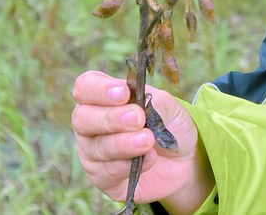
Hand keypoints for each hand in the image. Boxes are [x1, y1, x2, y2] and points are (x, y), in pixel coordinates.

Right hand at [71, 70, 213, 213]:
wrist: (182, 157)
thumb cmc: (167, 123)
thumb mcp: (167, 105)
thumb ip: (152, 102)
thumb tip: (138, 107)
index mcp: (101, 97)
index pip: (85, 87)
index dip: (99, 89)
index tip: (124, 93)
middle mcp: (90, 124)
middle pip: (83, 119)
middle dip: (110, 118)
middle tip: (137, 118)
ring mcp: (93, 153)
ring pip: (98, 148)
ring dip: (123, 143)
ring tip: (147, 139)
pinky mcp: (103, 179)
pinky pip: (108, 173)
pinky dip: (129, 165)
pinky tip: (149, 158)